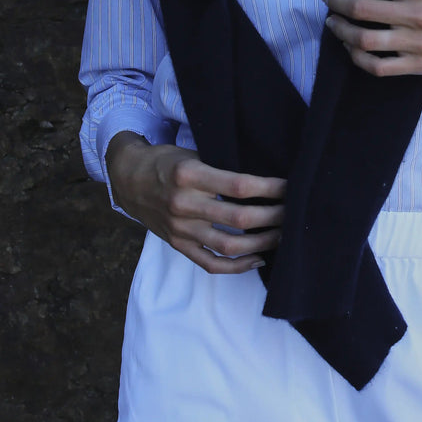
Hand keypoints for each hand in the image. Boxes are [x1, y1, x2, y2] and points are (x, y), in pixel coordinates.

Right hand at [105, 133, 285, 273]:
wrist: (128, 179)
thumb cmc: (167, 162)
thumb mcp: (191, 154)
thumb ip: (222, 168)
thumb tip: (266, 179)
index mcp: (189, 175)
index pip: (239, 186)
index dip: (270, 189)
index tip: (290, 187)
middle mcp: (184, 204)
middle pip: (239, 219)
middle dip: (273, 217)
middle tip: (293, 213)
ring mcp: (180, 229)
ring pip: (229, 246)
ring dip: (262, 243)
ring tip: (282, 235)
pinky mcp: (178, 246)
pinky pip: (211, 264)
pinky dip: (238, 267)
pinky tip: (258, 258)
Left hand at [321, 0, 421, 102]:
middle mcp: (420, 14)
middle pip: (361, 8)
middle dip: (336, 1)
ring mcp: (419, 42)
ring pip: (363, 39)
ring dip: (340, 29)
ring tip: (334, 21)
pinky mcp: (419, 65)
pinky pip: (378, 65)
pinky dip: (357, 57)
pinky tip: (351, 46)